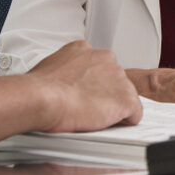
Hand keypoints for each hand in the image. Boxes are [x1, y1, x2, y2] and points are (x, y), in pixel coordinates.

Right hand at [28, 40, 142, 132]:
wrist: (43, 98)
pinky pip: (134, 114)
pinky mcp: (126, 98)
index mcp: (85, 50)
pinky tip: (106, 124)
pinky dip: (125, 122)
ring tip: (91, 117)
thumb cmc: (40, 88)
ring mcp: (118, 78)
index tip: (83, 94)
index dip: (91, 84)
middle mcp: (105, 58)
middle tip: (86, 107)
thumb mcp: (50, 68)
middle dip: (103, 94)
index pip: (98, 67)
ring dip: (112, 108)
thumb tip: (61, 84)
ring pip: (124, 97)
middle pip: (113, 80)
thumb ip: (65, 71)